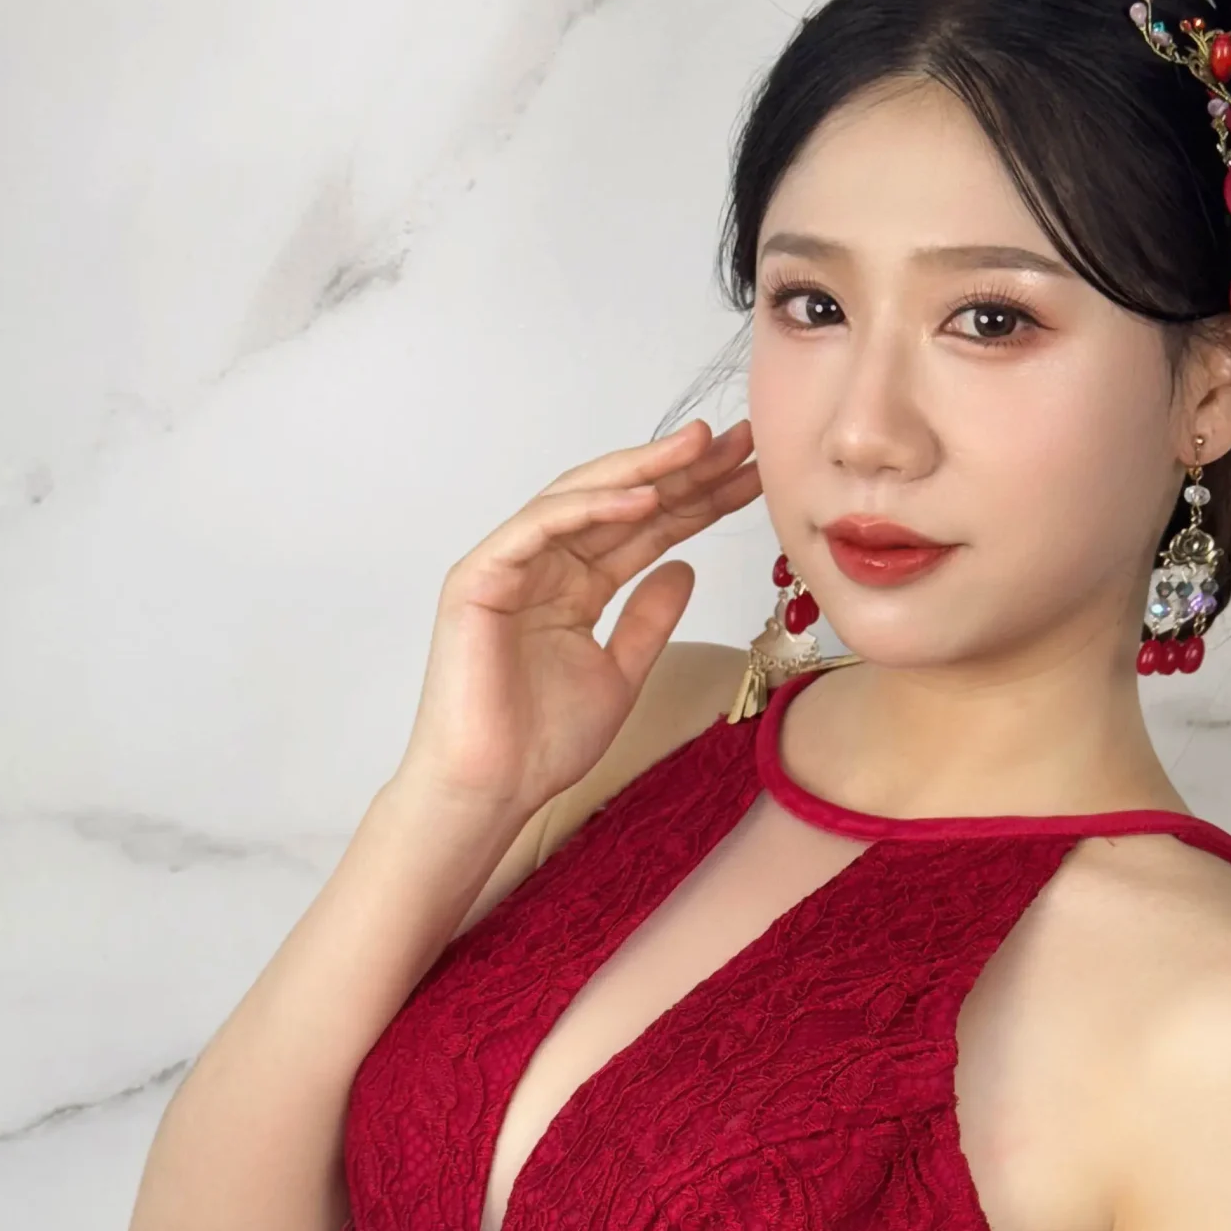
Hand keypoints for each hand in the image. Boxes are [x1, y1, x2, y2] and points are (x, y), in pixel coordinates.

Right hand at [395, 417, 762, 808]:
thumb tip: (685, 566)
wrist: (492, 789)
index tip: (750, 477)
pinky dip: (591, 508)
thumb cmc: (543, 742)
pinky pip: (540, 527)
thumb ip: (649, 618)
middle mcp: (542, 564)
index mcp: (575, 586)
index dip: (698, 501)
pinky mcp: (480, 576)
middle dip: (680, 471)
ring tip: (700, 449)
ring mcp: (508, 564)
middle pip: (620, 503)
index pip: (645, 530)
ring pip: (581, 499)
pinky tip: (643, 496)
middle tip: (740, 441)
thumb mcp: (622, 672)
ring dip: (642, 471)